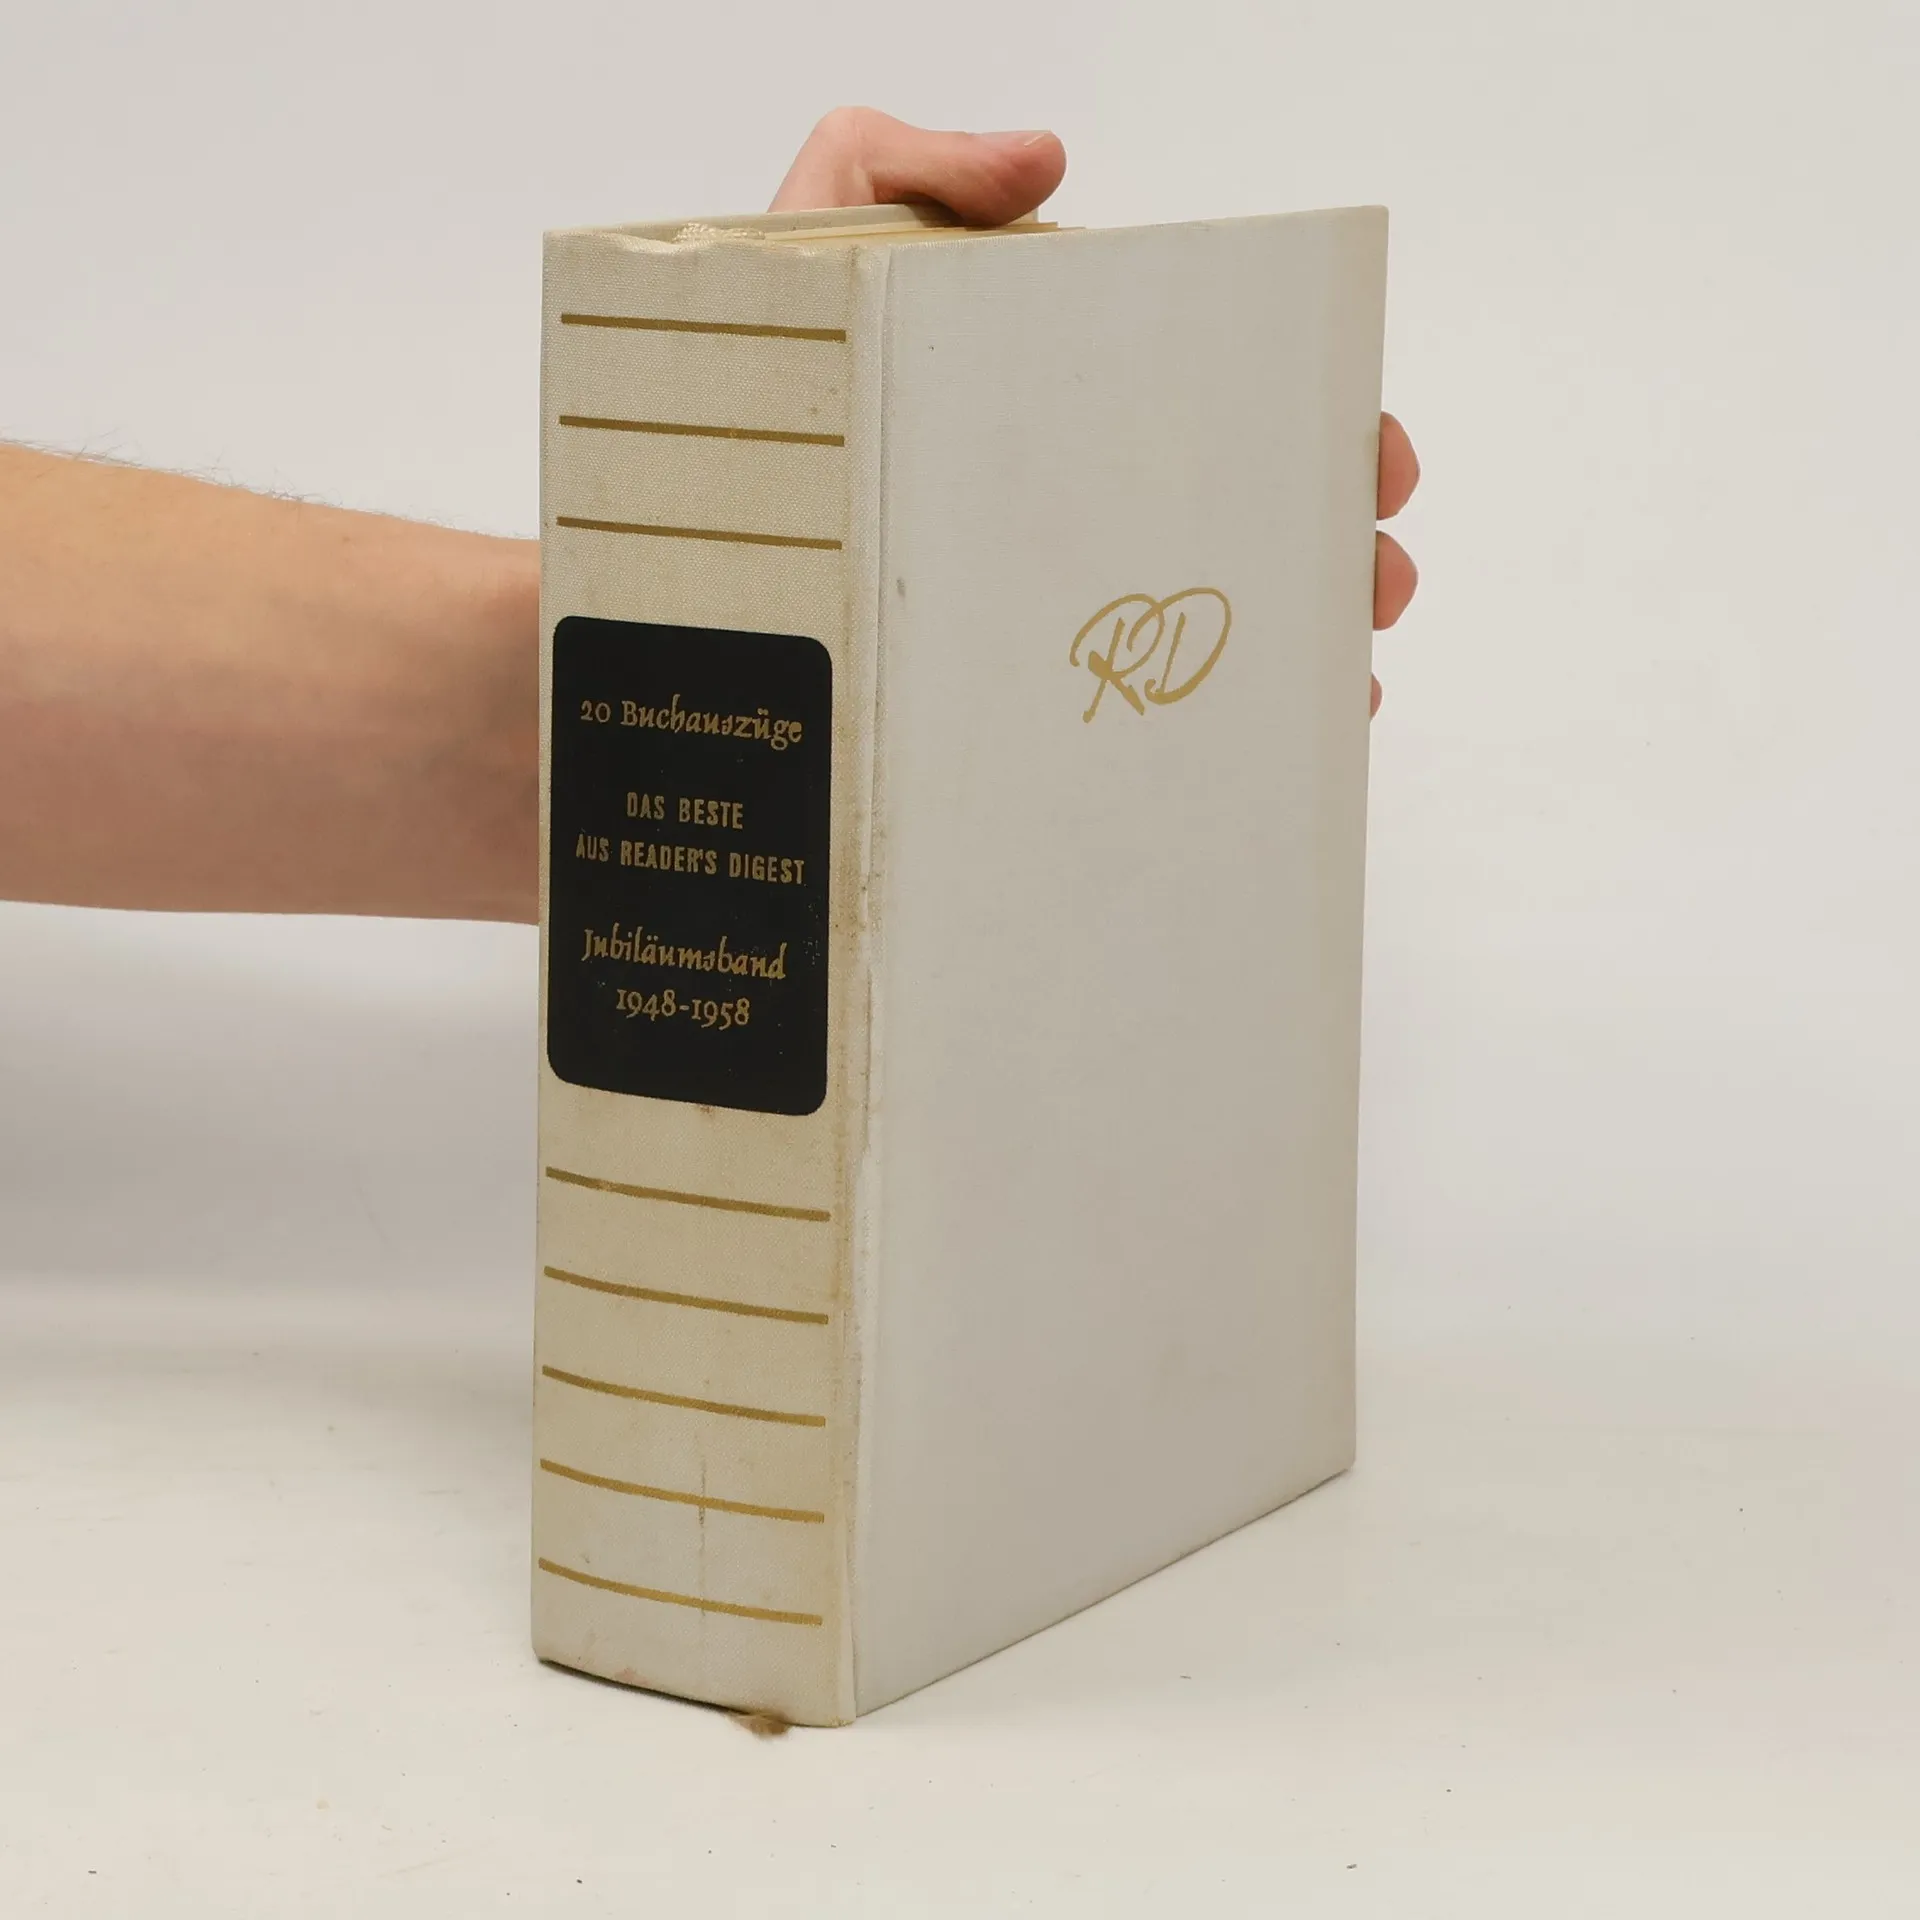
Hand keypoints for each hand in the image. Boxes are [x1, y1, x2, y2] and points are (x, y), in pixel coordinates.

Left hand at [773, 108, 1419, 716]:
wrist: (666, 563)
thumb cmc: (736, 401)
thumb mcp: (809, 245)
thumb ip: (908, 169)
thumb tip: (1050, 159)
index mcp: (1049, 399)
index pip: (1207, 404)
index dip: (1307, 421)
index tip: (1366, 452)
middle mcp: (1059, 505)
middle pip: (1228, 520)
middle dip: (1325, 543)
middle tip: (1372, 571)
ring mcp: (1039, 607)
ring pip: (1196, 629)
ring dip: (1291, 643)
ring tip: (1342, 662)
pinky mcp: (1006, 704)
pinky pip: (1128, 723)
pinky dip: (1208, 732)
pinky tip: (1268, 741)